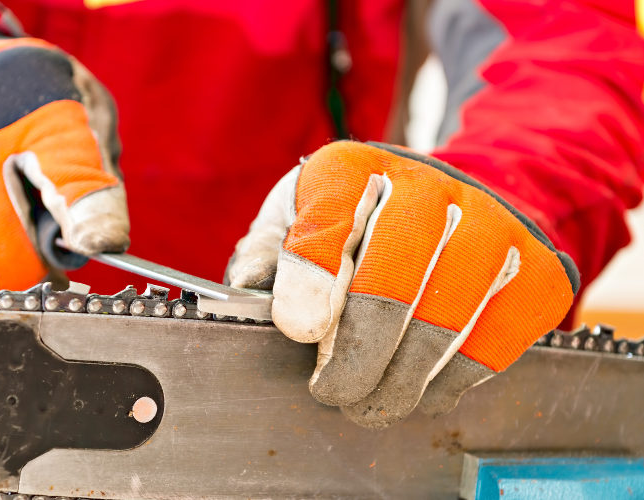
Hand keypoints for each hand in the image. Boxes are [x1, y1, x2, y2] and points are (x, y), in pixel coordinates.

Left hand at [227, 141, 577, 427]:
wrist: (450, 211)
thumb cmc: (354, 225)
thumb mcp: (296, 222)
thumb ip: (267, 252)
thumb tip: (256, 288)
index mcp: (354, 167)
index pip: (330, 211)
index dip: (311, 273)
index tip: (296, 328)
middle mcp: (429, 184)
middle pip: (394, 277)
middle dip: (358, 352)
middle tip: (334, 392)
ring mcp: (492, 224)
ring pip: (446, 318)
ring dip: (401, 378)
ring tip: (370, 403)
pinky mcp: (537, 269)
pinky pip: (496, 342)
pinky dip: (452, 380)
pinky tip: (422, 387)